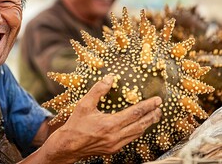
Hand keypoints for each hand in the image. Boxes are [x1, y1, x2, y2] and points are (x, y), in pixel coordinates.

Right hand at [42, 74, 161, 162]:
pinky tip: (139, 127)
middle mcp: (115, 136)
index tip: (157, 100)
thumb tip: (110, 78)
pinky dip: (137, 131)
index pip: (135, 113)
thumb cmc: (75, 124)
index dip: (148, 106)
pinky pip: (130, 140)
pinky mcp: (113, 150)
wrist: (68, 146)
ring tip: (154, 116)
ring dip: (147, 124)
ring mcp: (115, 145)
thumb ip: (98, 90)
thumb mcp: (84, 104)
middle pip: (140, 125)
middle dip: (152, 116)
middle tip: (160, 108)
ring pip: (137, 134)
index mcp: (110, 124)